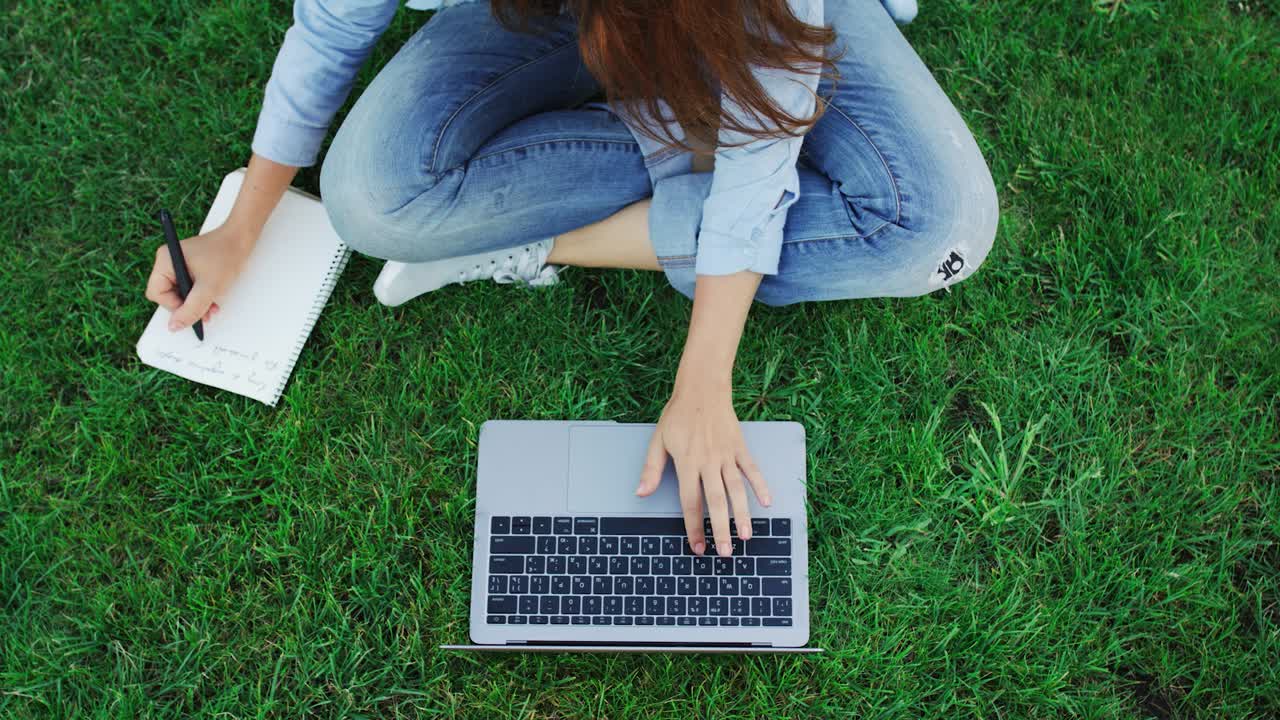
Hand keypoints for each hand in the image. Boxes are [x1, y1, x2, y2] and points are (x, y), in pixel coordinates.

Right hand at [144, 221, 256, 330]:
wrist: (241, 240)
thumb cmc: (226, 256)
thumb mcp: (209, 287)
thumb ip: (191, 309)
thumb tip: (174, 326)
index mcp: (165, 260)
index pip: (157, 293)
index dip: (173, 306)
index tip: (192, 311)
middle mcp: (168, 261)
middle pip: (167, 295)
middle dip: (186, 307)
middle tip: (205, 313)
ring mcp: (178, 263)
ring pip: (179, 294)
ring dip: (195, 304)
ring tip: (212, 308)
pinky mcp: (188, 267)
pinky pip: (187, 288)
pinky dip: (199, 296)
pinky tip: (211, 300)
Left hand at [636, 377, 770, 556]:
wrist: (702, 389)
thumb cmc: (678, 415)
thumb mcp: (658, 441)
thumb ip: (651, 469)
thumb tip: (641, 493)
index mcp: (687, 463)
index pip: (690, 502)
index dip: (693, 526)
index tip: (697, 546)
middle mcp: (708, 462)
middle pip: (716, 501)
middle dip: (720, 529)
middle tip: (725, 553)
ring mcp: (726, 455)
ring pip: (736, 489)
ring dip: (742, 514)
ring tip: (746, 536)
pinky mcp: (740, 447)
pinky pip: (752, 469)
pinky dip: (760, 486)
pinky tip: (767, 502)